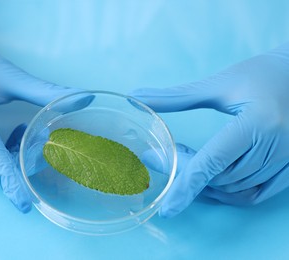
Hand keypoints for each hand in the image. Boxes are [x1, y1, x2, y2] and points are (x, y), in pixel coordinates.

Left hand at [131, 43, 288, 216]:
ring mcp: (287, 160)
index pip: (212, 163)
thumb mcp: (218, 85)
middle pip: (219, 178)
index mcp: (257, 123)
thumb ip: (176, 97)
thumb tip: (136, 97)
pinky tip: (212, 181)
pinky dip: (229, 193)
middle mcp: (275, 147)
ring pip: (235, 189)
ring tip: (188, 162)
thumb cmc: (260, 74)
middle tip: (167, 156)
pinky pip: (255, 194)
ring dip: (206, 184)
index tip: (167, 208)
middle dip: (187, 173)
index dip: (185, 187)